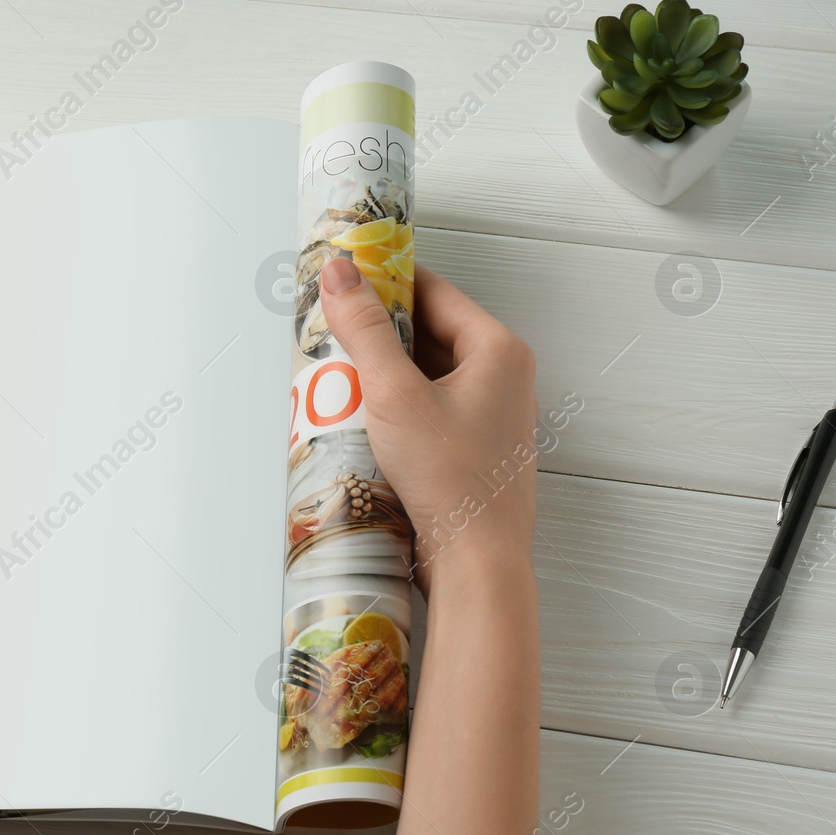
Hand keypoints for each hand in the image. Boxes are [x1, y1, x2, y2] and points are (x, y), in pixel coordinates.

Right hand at [319, 258, 537, 587]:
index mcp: (498, 350)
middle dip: (379, 332)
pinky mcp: (472, 447)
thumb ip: (366, 330)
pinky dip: (395, 405)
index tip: (344, 279)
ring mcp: (489, 414)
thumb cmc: (452, 480)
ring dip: (383, 372)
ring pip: (427, 373)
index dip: (385, 282)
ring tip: (339, 375)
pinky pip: (428, 408)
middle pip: (430, 332)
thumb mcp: (394, 394)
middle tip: (333, 330)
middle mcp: (502, 377)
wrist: (476, 560)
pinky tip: (361, 417)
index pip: (434, 292)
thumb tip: (340, 274)